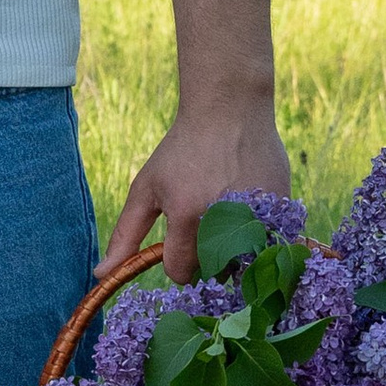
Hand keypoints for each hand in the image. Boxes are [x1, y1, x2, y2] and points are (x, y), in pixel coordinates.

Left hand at [104, 100, 291, 282]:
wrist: (230, 111)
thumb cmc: (182, 150)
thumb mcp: (146, 187)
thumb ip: (126, 235)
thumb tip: (102, 274)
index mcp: (186, 217)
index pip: (179, 272)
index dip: (175, 261)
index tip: (177, 241)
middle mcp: (224, 220)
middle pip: (211, 269)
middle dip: (203, 255)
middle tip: (202, 220)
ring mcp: (257, 215)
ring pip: (242, 261)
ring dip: (233, 248)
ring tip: (226, 212)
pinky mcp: (282, 209)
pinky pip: (267, 244)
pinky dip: (257, 234)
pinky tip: (248, 206)